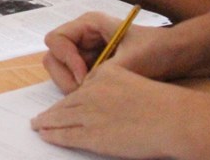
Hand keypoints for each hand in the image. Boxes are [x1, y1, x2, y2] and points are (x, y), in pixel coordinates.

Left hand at [31, 63, 209, 159]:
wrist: (172, 118)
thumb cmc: (164, 104)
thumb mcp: (137, 81)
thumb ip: (119, 88)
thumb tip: (110, 103)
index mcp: (107, 74)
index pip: (82, 87)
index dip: (70, 98)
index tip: (63, 103)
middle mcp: (94, 90)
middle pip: (67, 102)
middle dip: (52, 111)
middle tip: (39, 116)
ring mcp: (91, 113)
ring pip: (61, 117)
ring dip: (47, 122)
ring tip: (37, 125)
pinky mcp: (92, 135)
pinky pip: (65, 135)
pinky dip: (52, 134)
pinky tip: (44, 133)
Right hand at [41, 11, 162, 92]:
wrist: (176, 56)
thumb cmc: (156, 49)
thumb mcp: (132, 59)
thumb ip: (106, 72)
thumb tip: (83, 89)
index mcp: (89, 24)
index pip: (56, 39)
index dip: (66, 59)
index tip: (83, 76)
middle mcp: (83, 37)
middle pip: (54, 57)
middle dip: (65, 76)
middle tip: (85, 90)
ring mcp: (86, 54)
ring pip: (61, 72)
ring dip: (71, 85)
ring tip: (93, 94)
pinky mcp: (92, 69)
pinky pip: (74, 81)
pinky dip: (80, 91)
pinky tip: (97, 96)